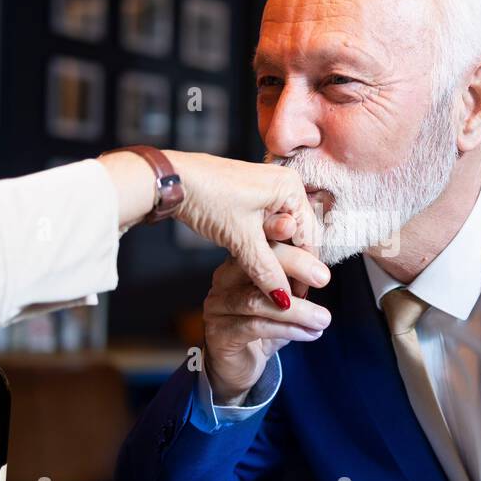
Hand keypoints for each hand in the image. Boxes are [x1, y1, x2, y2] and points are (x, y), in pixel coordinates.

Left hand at [97, 149, 320, 306]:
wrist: (172, 180)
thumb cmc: (208, 198)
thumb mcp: (241, 239)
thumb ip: (267, 271)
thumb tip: (285, 301)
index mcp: (291, 188)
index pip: (309, 237)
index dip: (305, 270)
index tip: (298, 297)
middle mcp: (285, 184)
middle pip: (297, 234)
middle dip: (291, 263)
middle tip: (284, 295)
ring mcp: (268, 188)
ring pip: (280, 231)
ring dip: (275, 255)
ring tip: (268, 282)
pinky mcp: (251, 194)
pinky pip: (266, 224)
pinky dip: (262, 244)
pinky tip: (255, 262)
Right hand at [202, 243, 331, 403]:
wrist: (241, 366)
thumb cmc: (265, 328)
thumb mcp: (286, 300)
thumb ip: (297, 283)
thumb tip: (320, 271)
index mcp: (240, 262)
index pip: (262, 241)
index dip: (288, 239)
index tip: (315, 244)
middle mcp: (223, 279)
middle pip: (255, 262)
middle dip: (294, 266)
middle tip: (324, 279)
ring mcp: (218, 306)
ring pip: (256, 300)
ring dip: (297, 310)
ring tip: (323, 319)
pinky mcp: (219, 333)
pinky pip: (255, 327)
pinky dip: (287, 329)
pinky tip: (309, 334)